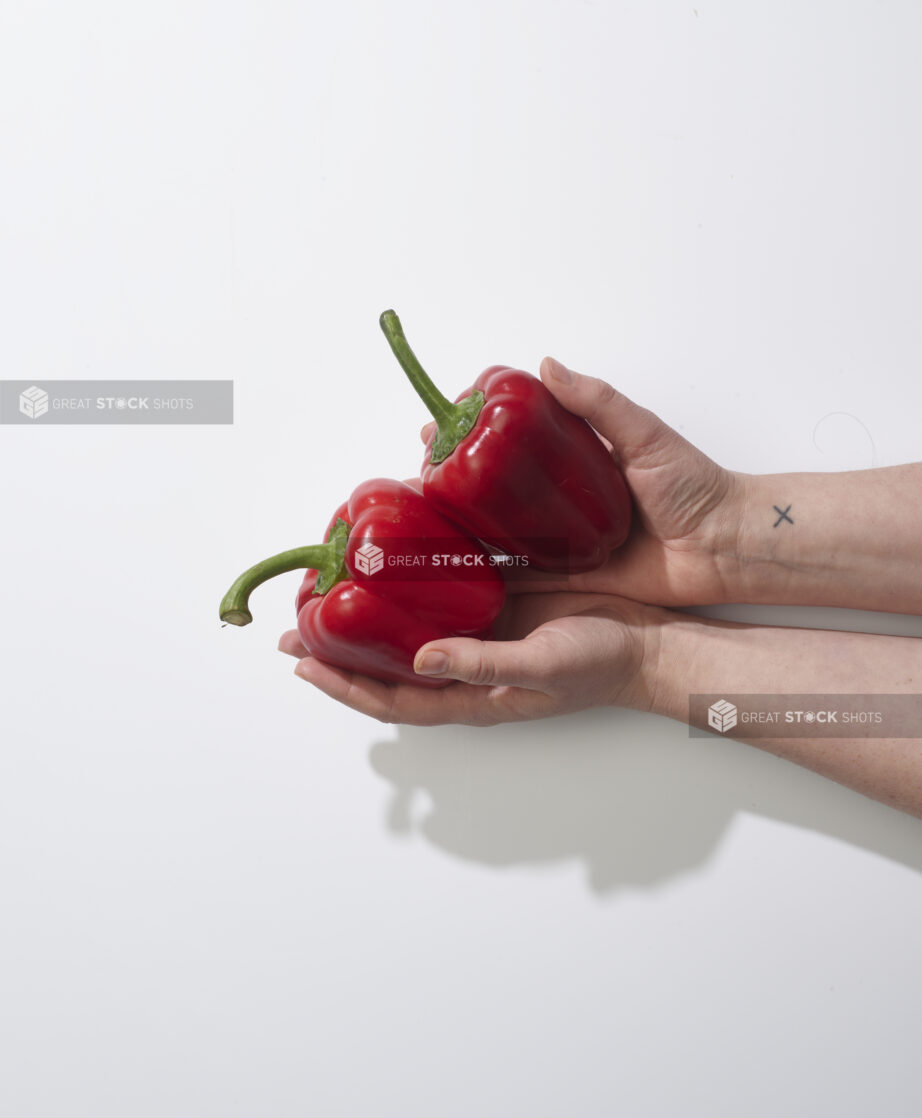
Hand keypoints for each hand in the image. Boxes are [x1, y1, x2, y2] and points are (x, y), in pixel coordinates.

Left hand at [278, 590, 661, 725]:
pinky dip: (413, 580)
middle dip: (340, 652)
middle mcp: (463, 666)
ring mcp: (478, 631)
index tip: (302, 665)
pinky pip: (444, 591)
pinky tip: (396, 556)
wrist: (644, 640)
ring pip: (408, 627)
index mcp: (468, 695)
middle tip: (297, 625)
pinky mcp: (497, 600)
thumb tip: (418, 659)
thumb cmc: (599, 665)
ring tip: (333, 588)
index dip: (345, 686)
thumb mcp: (540, 668)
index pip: (390, 699)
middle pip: (387, 664)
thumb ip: (481, 664)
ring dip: (370, 614)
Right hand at [421, 359, 742, 606]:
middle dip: (453, 482)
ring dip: (460, 526)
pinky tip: (451, 567)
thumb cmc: (693, 487)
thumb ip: (598, 402)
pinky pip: (522, 573)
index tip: (438, 426)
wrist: (722, 548)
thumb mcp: (644, 433)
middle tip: (417, 477)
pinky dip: (488, 570)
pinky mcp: (571, 573)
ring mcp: (564, 536)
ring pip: (500, 530)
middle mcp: (563, 497)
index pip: (512, 439)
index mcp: (577, 459)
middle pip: (495, 487)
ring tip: (420, 519)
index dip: (472, 433)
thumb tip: (547, 366)